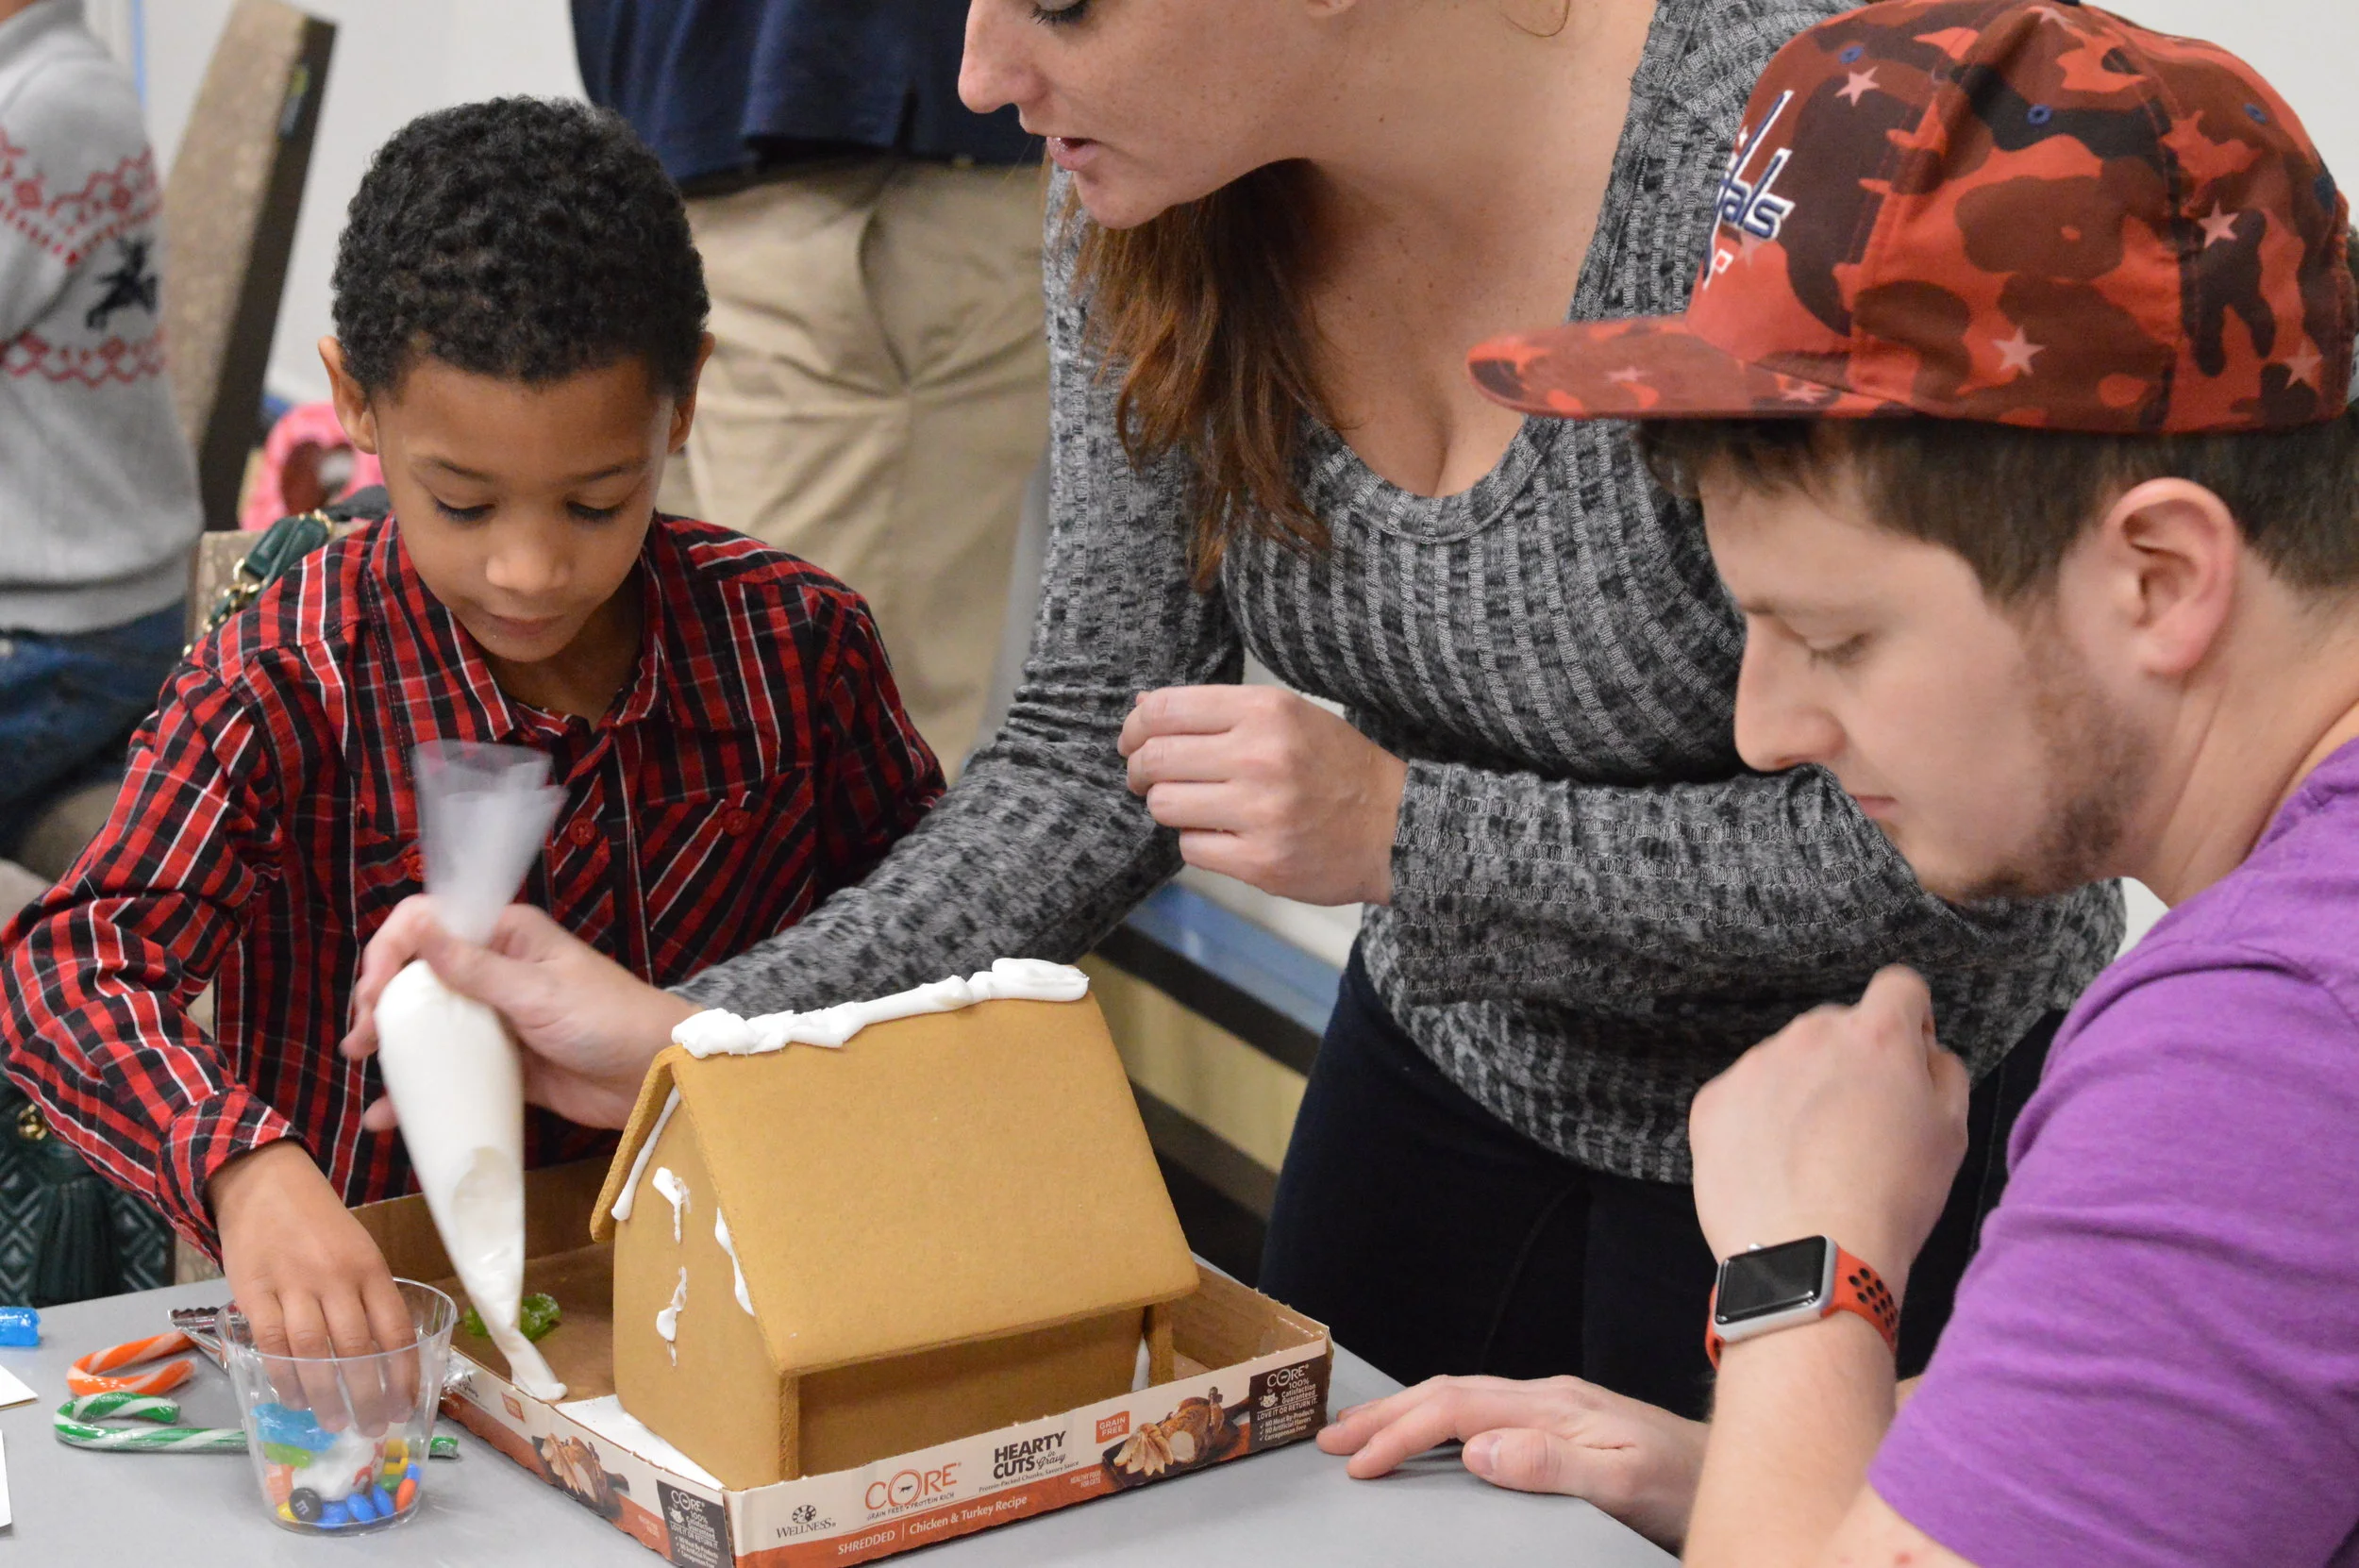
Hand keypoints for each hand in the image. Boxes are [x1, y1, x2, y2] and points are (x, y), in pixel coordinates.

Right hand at [210, 1140, 414, 1434]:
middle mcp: (336, 1278)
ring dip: (327, 1395)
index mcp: (371, 1268)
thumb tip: (382, 1358)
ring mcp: (294, 1285)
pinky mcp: (254, 1292)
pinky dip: (285, 1377)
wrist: (266, 1184)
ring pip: (314, 1352)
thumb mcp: (359, 1251)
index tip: (407, 1406)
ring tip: (336, 1423)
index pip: (394, 1330)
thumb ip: (368, 1298)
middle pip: (357, 1348)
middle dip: (368, 1395)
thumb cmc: (320, 1225)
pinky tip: (294, 1400)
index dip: (403, 1374)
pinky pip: (272, 1343)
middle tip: (373, 1427)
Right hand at [341, 896, 693, 1130]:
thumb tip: (419, 930)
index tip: (374, 991)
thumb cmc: (607, 1018)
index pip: (430, 924)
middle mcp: (495, 971)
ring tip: (362, 1063)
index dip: (392, 951)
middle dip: (382, 1001)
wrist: (656, 1074)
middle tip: (362, 1039)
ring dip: (394, 1043)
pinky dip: (421, 1091)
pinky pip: (452, 1072)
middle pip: (420, 976)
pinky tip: (390, 1115)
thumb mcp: (538, 992)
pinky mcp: (505, 1064)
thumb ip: (477, 968)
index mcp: (506, 936)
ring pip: (431, 1025)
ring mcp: (498, 1019)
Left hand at [1118, 685, 1405, 905]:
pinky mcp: (1260, 861)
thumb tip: (1143, 706)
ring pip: (1165, 806)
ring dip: (1170, 808)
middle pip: (1155, 760)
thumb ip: (1217, 711)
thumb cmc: (1337, 767)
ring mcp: (1260, 812)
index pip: (1164, 711)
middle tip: (1146, 780)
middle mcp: (1260, 757)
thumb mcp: (1287, 716)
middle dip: (1140, 772)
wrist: (1396, 826)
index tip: (1131, 742)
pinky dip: (1198, 842)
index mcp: (1265, 711)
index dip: (1134, 728)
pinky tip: (1224, 836)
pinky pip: (1190, 848)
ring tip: (1195, 807)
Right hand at [1317, 1375, 1705, 1549]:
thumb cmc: (1686, 1484)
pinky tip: (1429, 1430)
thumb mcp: (1624, 1484)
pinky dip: (1438, 1415)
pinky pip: (1483, 1405)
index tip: (1358, 1465)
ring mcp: (1556, 1404)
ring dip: (1406, 1411)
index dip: (1401, 1434)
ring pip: (1461, 1394)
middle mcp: (1548, 1395)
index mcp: (1553, 1406)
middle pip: (1448, 1392)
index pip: (1456, 1410)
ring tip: (1360, 1432)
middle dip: (1384, 1414)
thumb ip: (1553, 1463)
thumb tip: (1478, 1448)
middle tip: (1330, 1441)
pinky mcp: (1564, 1418)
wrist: (1737, 1470)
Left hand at [1689, 967, 1967, 1297]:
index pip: (1899, 987)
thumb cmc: (1892, 1200)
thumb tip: (1924, 1050)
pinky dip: (1759, 1123)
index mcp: (1875, 1036)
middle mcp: (1809, 1036)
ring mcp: (1754, 1066)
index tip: (1906, 1060)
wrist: (1811, 1259)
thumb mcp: (1951, 1133)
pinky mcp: (1713, 1101)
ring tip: (1813, 1159)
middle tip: (1860, 1128)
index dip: (1909, 1020)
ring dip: (1802, 1092)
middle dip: (1851, 1063)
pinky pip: (1744, 1098)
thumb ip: (1943, 1072)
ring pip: (1787, 1064)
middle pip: (1836, 1029)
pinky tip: (1775, 1168)